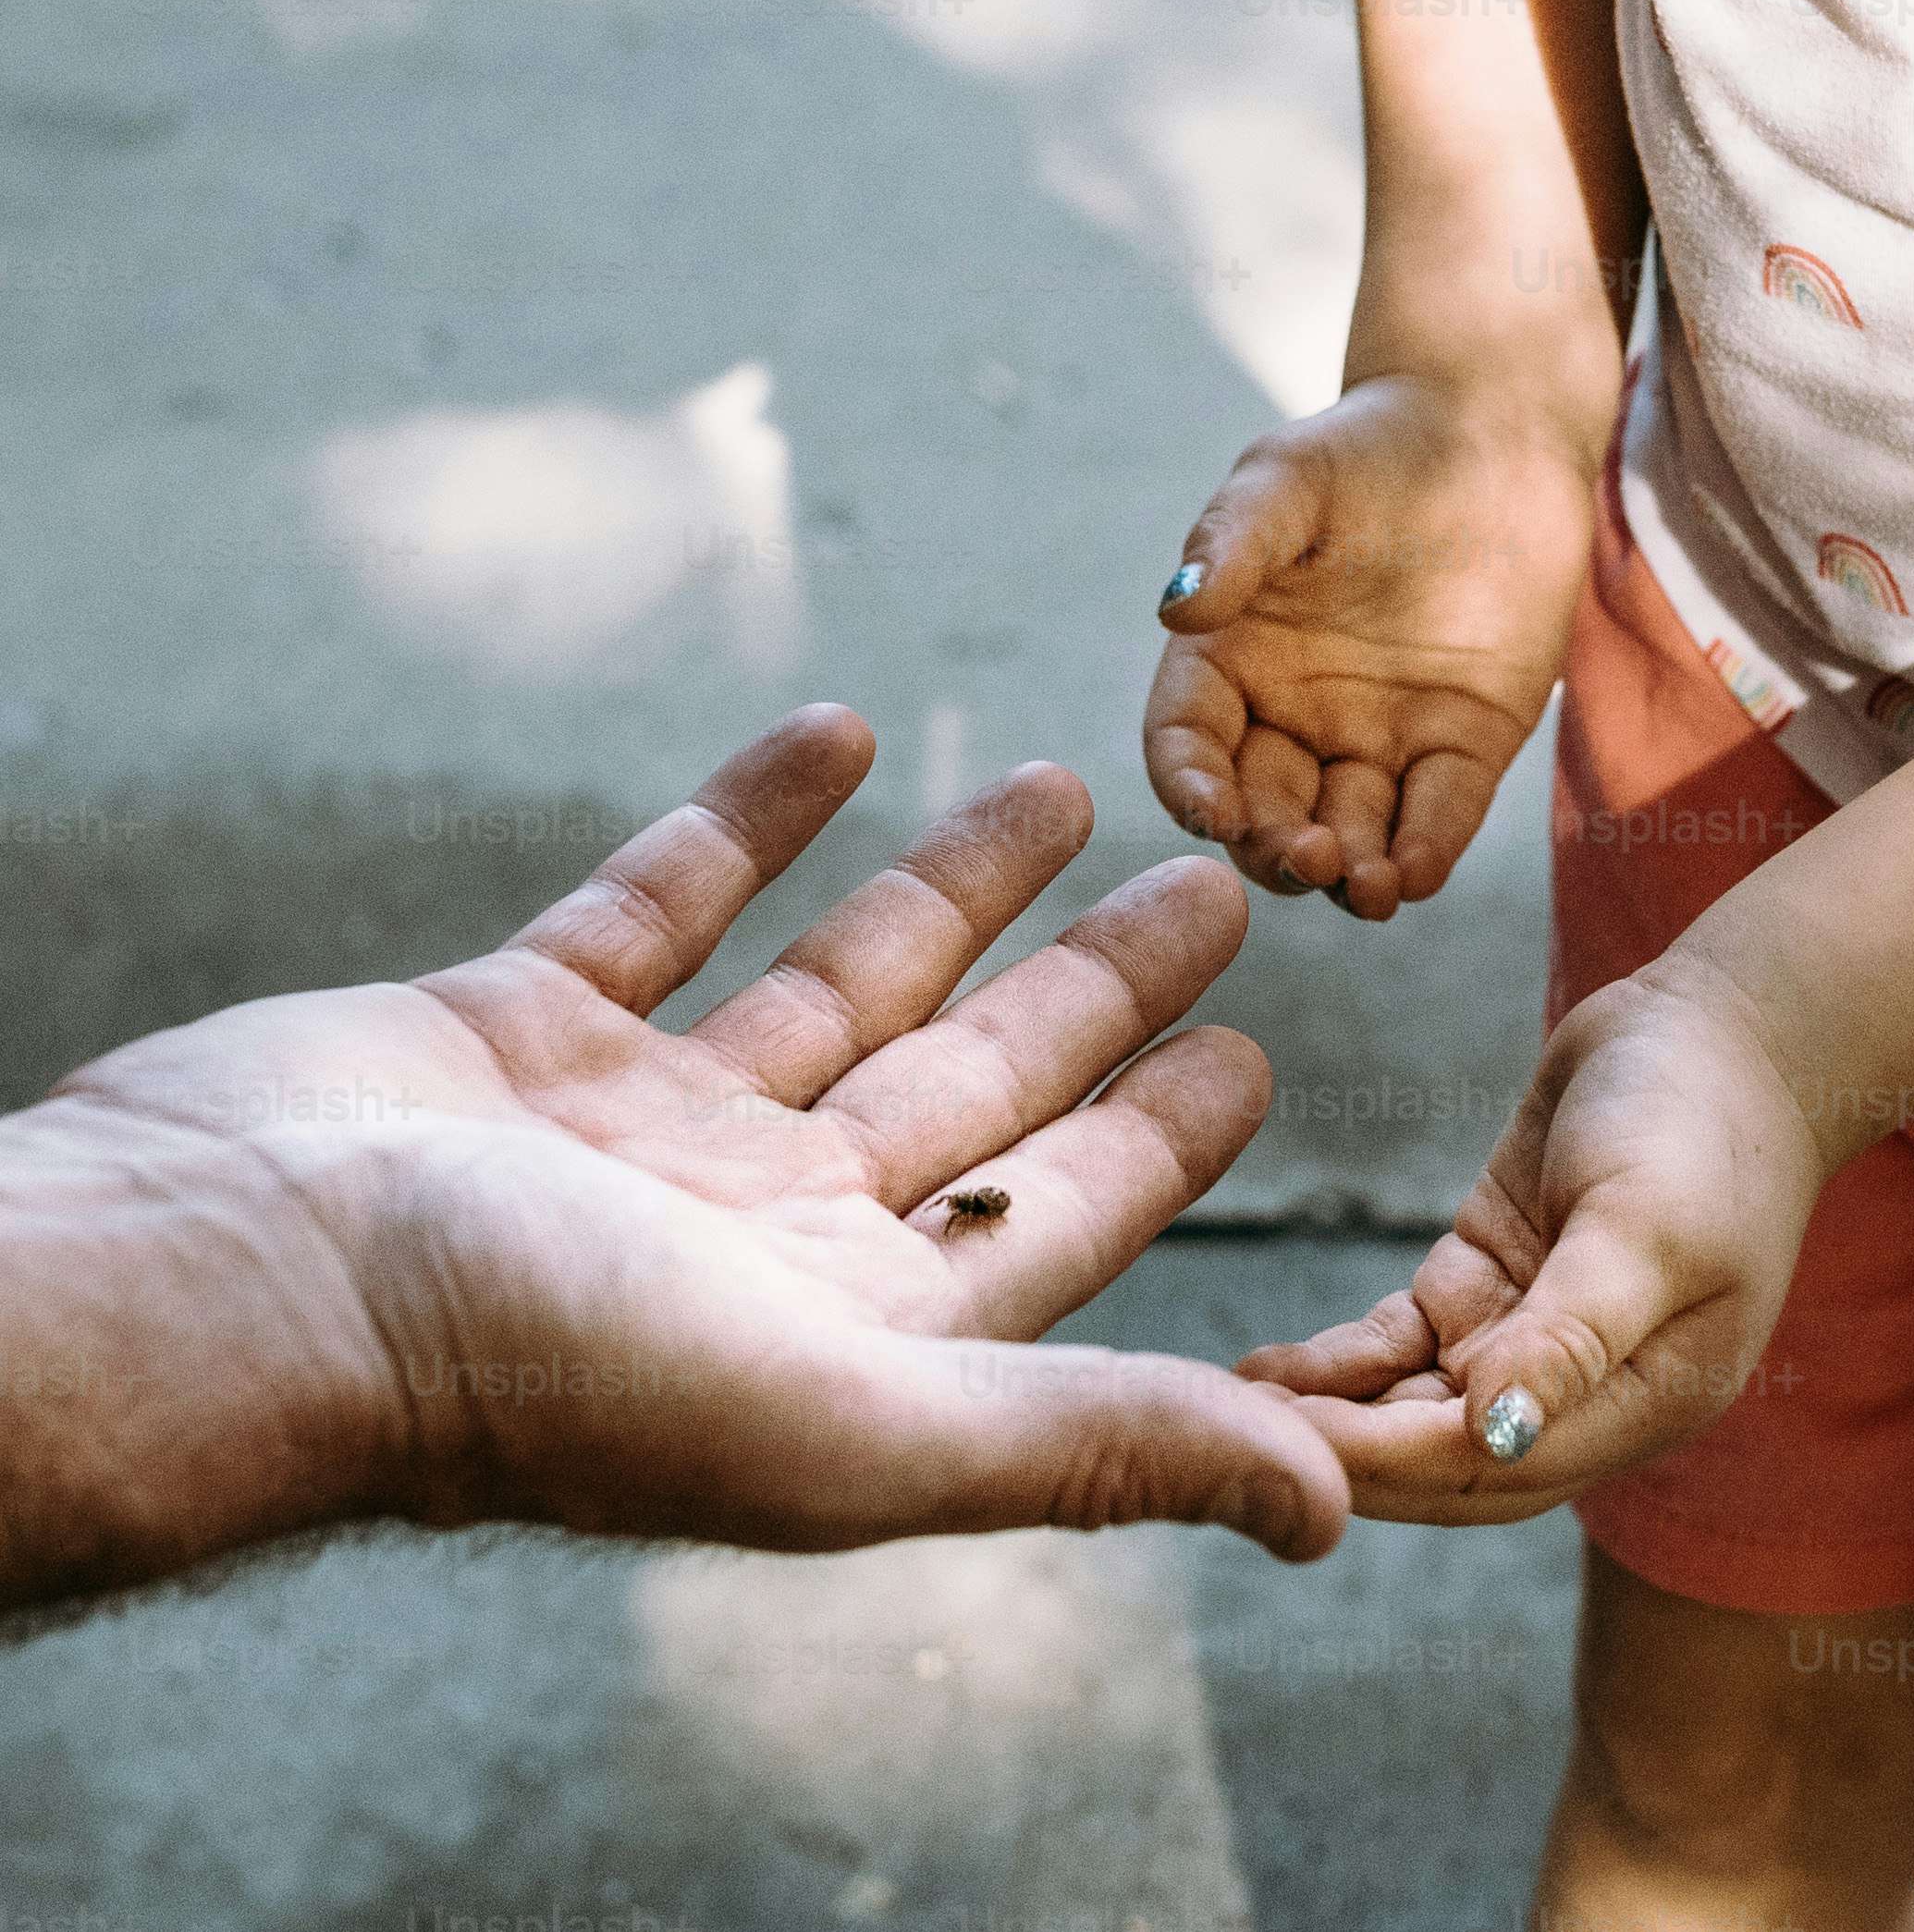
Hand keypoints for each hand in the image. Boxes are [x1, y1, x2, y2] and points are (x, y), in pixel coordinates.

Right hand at [9, 708, 1348, 1603]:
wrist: (242, 1277)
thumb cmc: (539, 1376)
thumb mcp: (865, 1421)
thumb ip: (1099, 1441)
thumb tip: (1343, 1512)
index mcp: (840, 1329)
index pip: (1050, 1218)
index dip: (1161, 1141)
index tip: (1259, 1048)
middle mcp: (748, 1227)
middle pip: (969, 1084)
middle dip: (1090, 988)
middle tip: (1213, 880)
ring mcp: (628, 1122)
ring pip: (832, 977)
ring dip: (947, 885)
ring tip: (1062, 783)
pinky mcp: (515, 1022)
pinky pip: (665, 896)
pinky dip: (755, 815)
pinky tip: (838, 728)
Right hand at [1145, 372, 1595, 919]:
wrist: (1493, 431)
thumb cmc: (1372, 446)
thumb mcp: (1287, 479)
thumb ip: (1233, 539)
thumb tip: (1176, 606)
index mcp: (1233, 657)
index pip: (1189, 741)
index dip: (1188, 783)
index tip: (1208, 808)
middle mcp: (1296, 714)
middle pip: (1264, 810)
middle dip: (1274, 847)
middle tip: (1302, 856)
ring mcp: (1380, 737)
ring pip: (1349, 834)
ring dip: (1350, 875)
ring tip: (1367, 887)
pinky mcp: (1463, 744)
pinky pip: (1438, 814)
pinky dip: (1424, 851)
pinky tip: (1415, 873)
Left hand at [1237, 954, 1825, 1517]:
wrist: (1723, 1024)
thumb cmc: (1705, 1119)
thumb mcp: (1648, 1226)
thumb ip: (1574, 1333)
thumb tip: (1492, 1429)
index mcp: (1641, 1402)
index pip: (1494, 1468)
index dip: (1391, 1465)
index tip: (1290, 1451)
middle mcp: (1583, 1392)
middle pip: (1446, 1459)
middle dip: (1344, 1457)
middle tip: (1227, 1443)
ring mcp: (1531, 1335)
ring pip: (1414, 1409)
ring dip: (1332, 1420)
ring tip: (1223, 1414)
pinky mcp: (1490, 1278)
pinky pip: (1404, 1345)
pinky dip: (1344, 1364)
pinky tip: (1272, 1370)